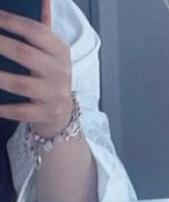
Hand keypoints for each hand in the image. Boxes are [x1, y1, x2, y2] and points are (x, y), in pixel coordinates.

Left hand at [0, 0, 72, 138]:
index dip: (11, 21)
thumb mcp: (51, 51)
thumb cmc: (50, 75)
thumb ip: (43, 25)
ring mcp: (53, 94)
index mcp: (60, 51)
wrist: (62, 114)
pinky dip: (3, 108)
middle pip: (25, 54)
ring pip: (20, 84)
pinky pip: (21, 111)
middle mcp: (59, 72)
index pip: (36, 31)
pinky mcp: (46, 113)